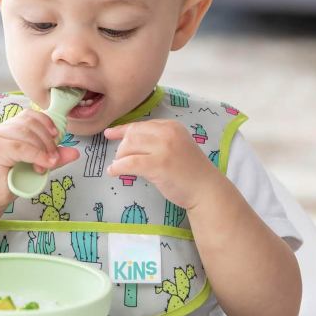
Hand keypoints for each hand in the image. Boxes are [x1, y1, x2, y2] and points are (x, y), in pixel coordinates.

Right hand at [0, 109, 79, 210]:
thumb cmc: (9, 181)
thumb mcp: (36, 166)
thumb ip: (53, 157)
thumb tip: (75, 152)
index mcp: (10, 128)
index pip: (30, 115)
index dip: (46, 122)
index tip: (58, 136)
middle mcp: (1, 129)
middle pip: (31, 123)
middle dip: (48, 140)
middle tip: (54, 158)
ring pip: (27, 134)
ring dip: (43, 149)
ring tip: (47, 165)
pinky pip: (21, 147)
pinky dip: (36, 155)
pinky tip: (42, 165)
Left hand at [104, 119, 221, 210]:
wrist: (206, 190)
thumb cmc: (190, 172)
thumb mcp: (175, 147)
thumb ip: (157, 141)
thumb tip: (127, 141)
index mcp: (171, 126)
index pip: (140, 125)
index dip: (122, 130)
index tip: (109, 134)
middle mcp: (167, 133)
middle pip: (132, 134)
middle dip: (122, 147)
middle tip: (120, 160)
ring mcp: (163, 148)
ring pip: (129, 147)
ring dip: (120, 158)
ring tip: (119, 167)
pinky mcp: (158, 165)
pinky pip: (129, 163)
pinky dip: (118, 167)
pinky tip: (113, 172)